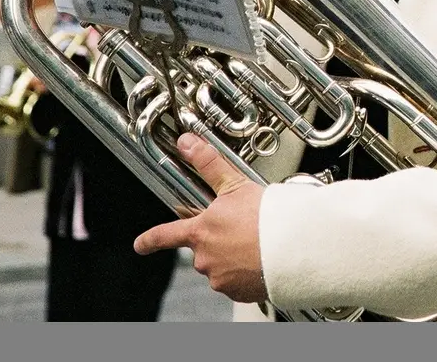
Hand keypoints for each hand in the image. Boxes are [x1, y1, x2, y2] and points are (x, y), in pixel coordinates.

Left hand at [134, 133, 266, 302]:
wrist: (295, 247)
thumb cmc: (268, 218)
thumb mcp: (236, 185)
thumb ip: (209, 164)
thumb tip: (188, 143)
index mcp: (201, 233)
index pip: (165, 236)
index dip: (150, 240)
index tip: (140, 244)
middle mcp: (205, 258)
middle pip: (203, 250)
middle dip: (218, 241)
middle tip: (241, 231)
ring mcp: (221, 278)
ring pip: (221, 266)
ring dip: (234, 257)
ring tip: (257, 244)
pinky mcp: (239, 292)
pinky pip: (237, 283)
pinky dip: (246, 273)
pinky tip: (261, 260)